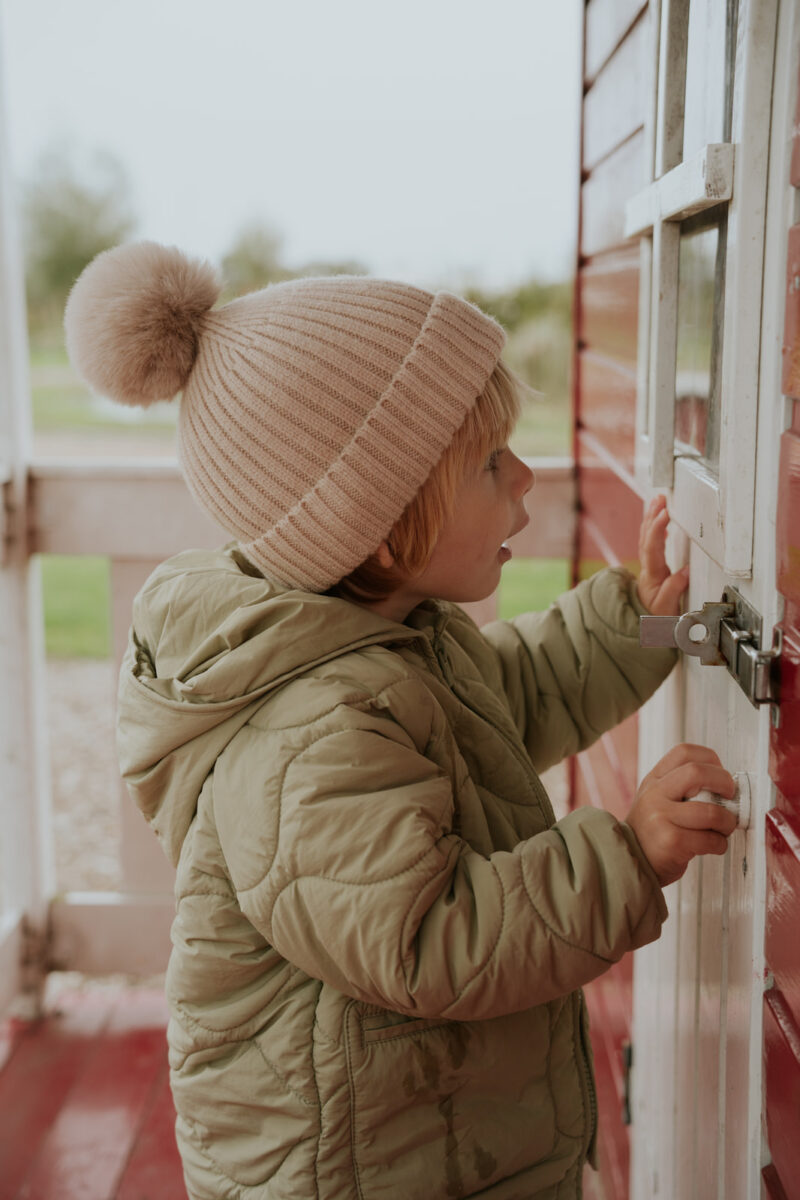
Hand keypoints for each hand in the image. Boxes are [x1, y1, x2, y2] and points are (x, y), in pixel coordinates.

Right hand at [625, 744, 737, 886]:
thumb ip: (683, 788)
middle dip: (724, 782)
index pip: (684, 752)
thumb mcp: (658, 799)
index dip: (711, 760)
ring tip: (724, 829)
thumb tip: (726, 786)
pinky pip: (709, 839)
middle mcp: (654, 794)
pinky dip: (720, 844)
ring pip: (710, 812)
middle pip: (697, 772)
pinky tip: (713, 845)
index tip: (720, 775)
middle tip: (730, 797)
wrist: (632, 861)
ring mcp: (660, 817)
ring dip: (727, 822)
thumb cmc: (653, 831)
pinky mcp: (670, 842)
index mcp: (654, 779)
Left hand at [636, 494, 688, 614]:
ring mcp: (649, 566)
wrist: (645, 624)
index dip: (658, 529)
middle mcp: (648, 568)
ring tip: (657, 501)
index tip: (665, 513)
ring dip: (651, 518)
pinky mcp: (653, 567)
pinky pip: (651, 543)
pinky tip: (660, 521)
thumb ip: (675, 589)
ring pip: (647, 538)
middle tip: (660, 499)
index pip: (652, 547)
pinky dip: (654, 529)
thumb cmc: (657, 617)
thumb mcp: (667, 608)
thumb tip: (685, 571)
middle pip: (647, 537)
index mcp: (653, 575)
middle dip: (653, 516)